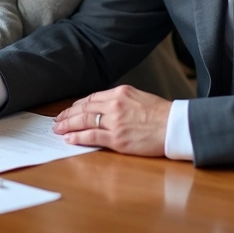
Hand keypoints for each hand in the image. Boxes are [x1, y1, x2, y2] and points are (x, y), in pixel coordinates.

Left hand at [52, 85, 169, 156]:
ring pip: (84, 122)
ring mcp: (115, 122)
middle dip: (68, 115)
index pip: (91, 98)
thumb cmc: (162, 114)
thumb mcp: (139, 97)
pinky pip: (92, 137)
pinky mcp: (117, 139)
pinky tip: (69, 138)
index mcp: (119, 92)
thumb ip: (120, 100)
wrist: (175, 126)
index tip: (69, 111)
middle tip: (58, 121)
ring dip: (68, 126)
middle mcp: (114, 105)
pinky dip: (78, 137)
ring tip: (58, 129)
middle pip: (84, 109)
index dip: (77, 106)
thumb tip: (104, 106)